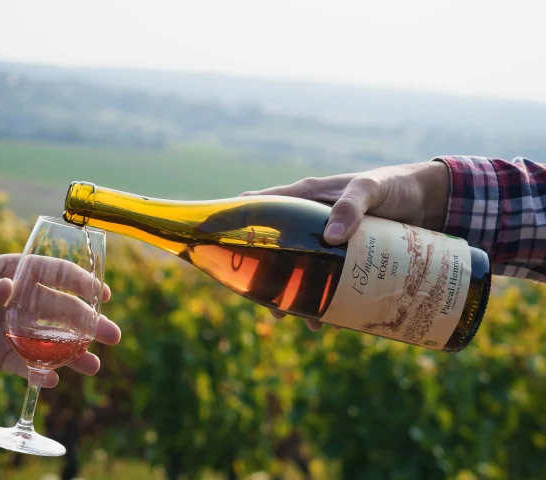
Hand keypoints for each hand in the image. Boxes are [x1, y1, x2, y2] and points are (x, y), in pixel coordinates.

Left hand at [0, 254, 121, 386]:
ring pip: (51, 342)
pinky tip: (52, 380)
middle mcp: (22, 301)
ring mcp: (14, 330)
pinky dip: (38, 373)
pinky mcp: (0, 355)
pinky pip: (24, 365)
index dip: (82, 283)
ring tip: (95, 366)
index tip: (103, 294)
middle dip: (89, 323)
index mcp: (16, 274)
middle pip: (62, 311)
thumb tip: (7, 291)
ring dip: (74, 353)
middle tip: (112, 335)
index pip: (56, 274)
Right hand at [241, 160, 449, 329]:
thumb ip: (351, 205)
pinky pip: (331, 283)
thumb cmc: (394, 184)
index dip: (236, 221)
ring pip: (301, 272)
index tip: (218, 241)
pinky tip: (333, 321)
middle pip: (276, 249)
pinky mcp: (350, 259)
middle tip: (269, 304)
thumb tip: (331, 238)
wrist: (431, 200)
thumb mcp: (370, 188)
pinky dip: (328, 302)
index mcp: (306, 198)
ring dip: (298, 296)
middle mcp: (311, 221)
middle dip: (268, 276)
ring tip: (304, 320)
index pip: (260, 206)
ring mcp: (329, 243)